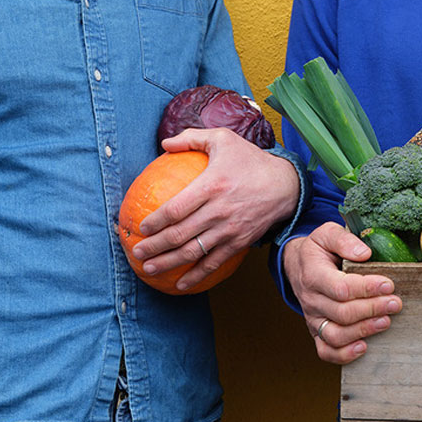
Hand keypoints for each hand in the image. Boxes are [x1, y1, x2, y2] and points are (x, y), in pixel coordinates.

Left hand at [132, 128, 300, 290]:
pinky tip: (180, 284)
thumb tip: (164, 143)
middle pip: (179, 234)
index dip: (156, 220)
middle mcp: (218, 211)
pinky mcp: (239, 242)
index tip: (141, 227)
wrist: (285, 185)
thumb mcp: (223, 139)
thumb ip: (192, 138)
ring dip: (168, 263)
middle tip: (136, 251)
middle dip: (154, 246)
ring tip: (148, 268)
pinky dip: (196, 276)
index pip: (176, 208)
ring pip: (193, 252)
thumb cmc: (250, 160)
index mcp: (211, 186)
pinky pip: (214, 263)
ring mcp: (229, 230)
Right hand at [283, 221, 402, 363]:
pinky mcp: (316, 331)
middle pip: (342, 313)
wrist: (298, 265)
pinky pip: (326, 351)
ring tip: (386, 321)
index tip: (388, 284)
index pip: (340, 288)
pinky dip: (344, 354)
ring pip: (335, 335)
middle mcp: (311, 300)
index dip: (367, 288)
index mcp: (313, 275)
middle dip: (372, 309)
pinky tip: (364, 347)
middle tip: (395, 303)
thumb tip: (365, 253)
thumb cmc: (318, 250)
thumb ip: (344, 239)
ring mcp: (313, 318)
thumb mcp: (327, 234)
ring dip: (364, 330)